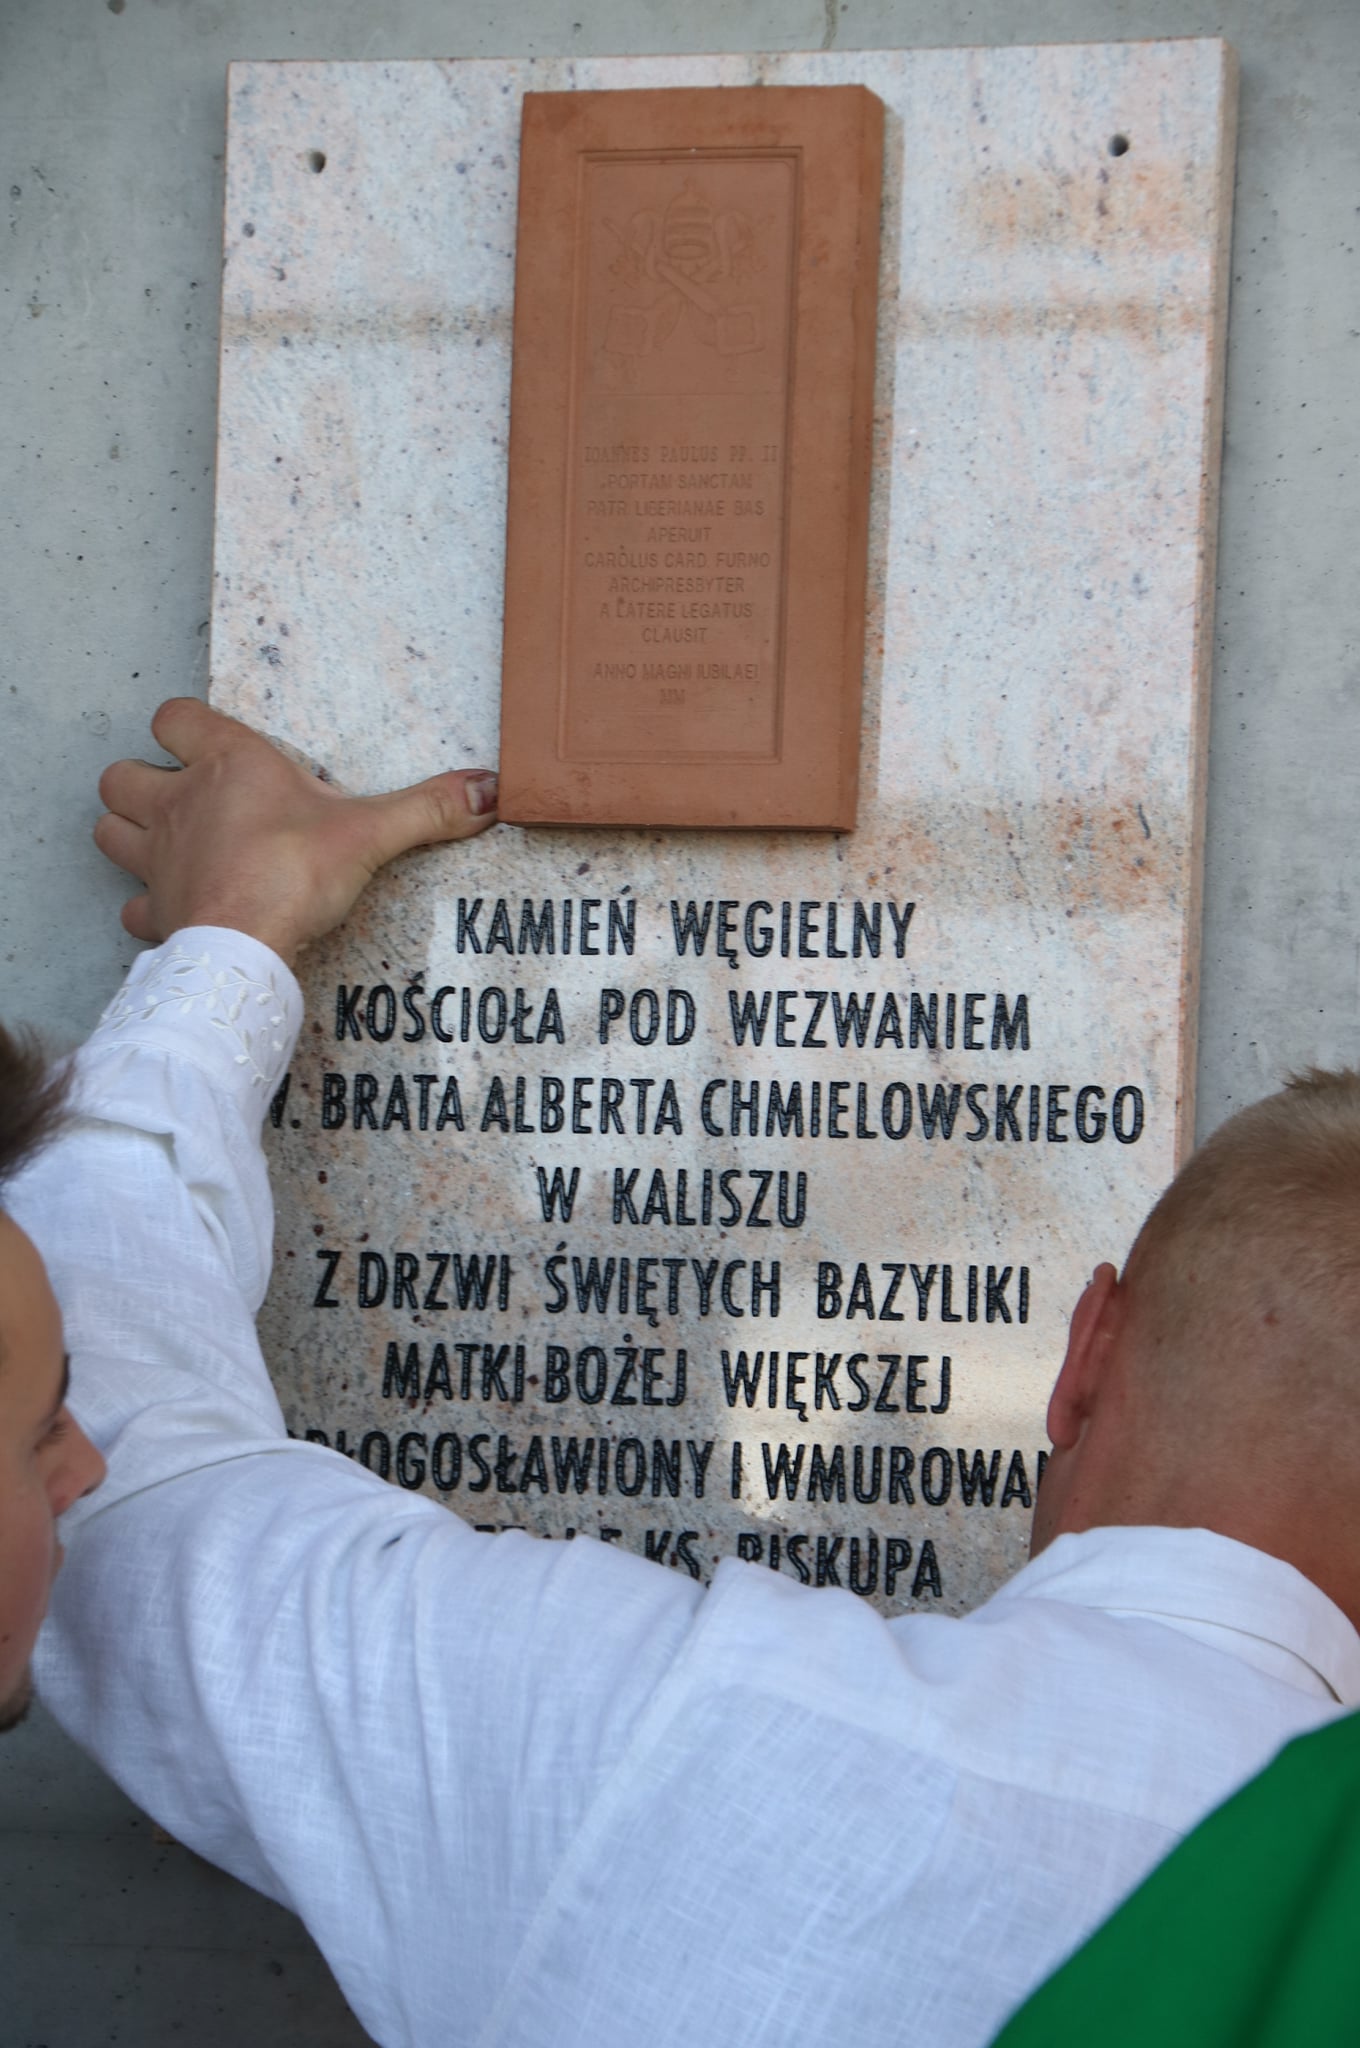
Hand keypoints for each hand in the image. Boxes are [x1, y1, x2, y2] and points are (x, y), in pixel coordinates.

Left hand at [94, 699, 498, 964]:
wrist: (246, 948)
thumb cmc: (294, 874)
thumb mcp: (371, 832)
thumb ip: (429, 808)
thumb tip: (491, 791)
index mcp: (226, 764)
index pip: (172, 716)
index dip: (184, 727)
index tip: (216, 749)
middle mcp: (179, 804)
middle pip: (120, 776)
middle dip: (142, 785)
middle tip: (185, 802)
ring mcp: (157, 859)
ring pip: (109, 830)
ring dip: (130, 835)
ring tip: (171, 846)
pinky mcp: (155, 911)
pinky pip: (132, 905)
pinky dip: (148, 906)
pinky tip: (180, 910)